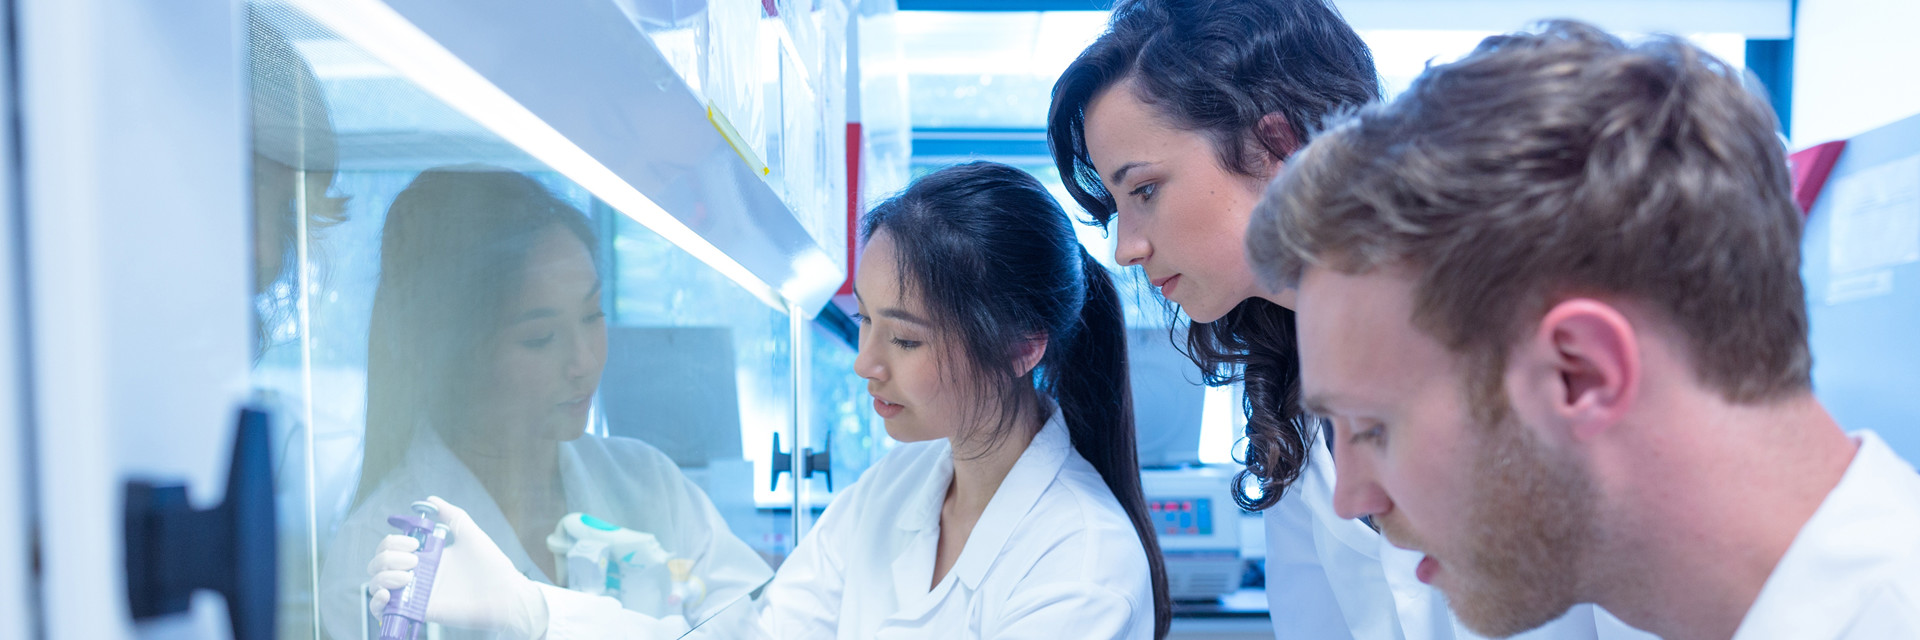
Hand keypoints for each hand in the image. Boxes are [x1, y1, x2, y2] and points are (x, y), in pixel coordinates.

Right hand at [367, 496, 548, 638]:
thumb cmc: (492, 565)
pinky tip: (388, 594)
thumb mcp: (470, 533)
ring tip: (408, 576)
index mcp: (426, 556)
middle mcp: (416, 575)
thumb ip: (451, 515)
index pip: (390, 547)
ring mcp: (415, 593)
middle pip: (378, 564)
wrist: (506, 594)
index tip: (415, 542)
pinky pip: (384, 611)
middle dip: (387, 557)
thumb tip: (430, 499)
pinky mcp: (419, 611)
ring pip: (375, 585)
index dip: (393, 542)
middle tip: (415, 560)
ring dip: (382, 576)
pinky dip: (377, 603)